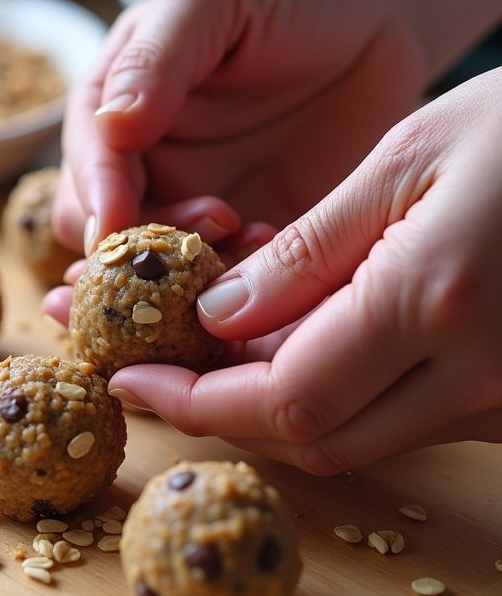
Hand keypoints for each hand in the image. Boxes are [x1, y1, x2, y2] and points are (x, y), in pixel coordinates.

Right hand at [54, 0, 428, 252]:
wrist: (374, 18)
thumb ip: (155, 56)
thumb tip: (110, 125)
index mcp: (115, 110)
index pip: (88, 169)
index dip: (98, 200)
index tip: (115, 228)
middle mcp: (146, 169)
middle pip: (110, 238)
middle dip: (144, 250)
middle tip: (211, 223)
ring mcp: (198, 209)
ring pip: (164, 274)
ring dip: (194, 276)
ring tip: (254, 233)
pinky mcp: (254, 241)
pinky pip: (232, 288)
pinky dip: (245, 289)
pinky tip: (282, 254)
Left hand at [106, 70, 501, 471]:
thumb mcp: (408, 156)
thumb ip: (310, 250)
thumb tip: (219, 318)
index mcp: (435, 300)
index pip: (283, 397)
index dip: (195, 401)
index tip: (129, 379)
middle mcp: (477, 373)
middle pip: (314, 439)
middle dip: (221, 412)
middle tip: (154, 367)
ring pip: (359, 438)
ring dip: (274, 405)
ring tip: (209, 349)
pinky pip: (407, 421)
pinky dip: (339, 395)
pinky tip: (298, 345)